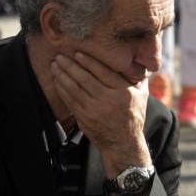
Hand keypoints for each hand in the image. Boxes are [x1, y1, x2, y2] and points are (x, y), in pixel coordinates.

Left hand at [50, 52, 152, 187]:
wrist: (123, 143)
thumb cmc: (133, 115)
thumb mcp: (141, 96)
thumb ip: (138, 77)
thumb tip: (136, 57)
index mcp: (124, 93)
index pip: (104, 73)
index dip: (89, 62)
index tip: (77, 52)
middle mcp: (108, 101)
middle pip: (86, 79)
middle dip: (70, 66)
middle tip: (59, 56)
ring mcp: (94, 110)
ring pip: (75, 89)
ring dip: (62, 76)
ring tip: (54, 65)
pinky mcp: (84, 118)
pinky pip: (70, 100)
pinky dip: (61, 89)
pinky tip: (56, 79)